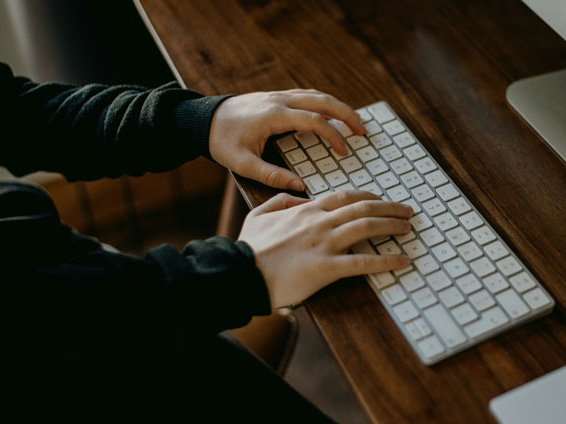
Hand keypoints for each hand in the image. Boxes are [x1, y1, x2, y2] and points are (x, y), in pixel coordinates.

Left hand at [209, 89, 365, 190]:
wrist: (202, 119)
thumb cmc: (220, 141)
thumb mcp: (242, 164)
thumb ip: (271, 176)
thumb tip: (300, 186)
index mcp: (274, 116)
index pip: (315, 121)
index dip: (334, 136)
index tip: (344, 151)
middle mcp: (279, 100)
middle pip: (323, 100)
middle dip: (347, 114)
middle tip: (363, 131)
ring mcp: (278, 95)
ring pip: (316, 94)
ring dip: (338, 106)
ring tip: (354, 123)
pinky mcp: (275, 96)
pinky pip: (306, 95)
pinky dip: (323, 103)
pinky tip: (330, 115)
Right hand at [238, 190, 413, 308]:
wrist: (241, 272)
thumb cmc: (249, 248)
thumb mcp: (258, 215)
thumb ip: (280, 201)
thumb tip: (297, 196)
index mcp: (304, 210)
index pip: (344, 196)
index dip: (367, 196)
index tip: (380, 200)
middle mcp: (319, 222)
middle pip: (362, 207)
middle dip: (389, 207)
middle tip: (406, 211)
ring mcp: (324, 244)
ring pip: (367, 226)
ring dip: (392, 225)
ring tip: (407, 227)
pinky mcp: (326, 268)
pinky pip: (363, 262)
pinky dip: (387, 260)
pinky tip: (402, 260)